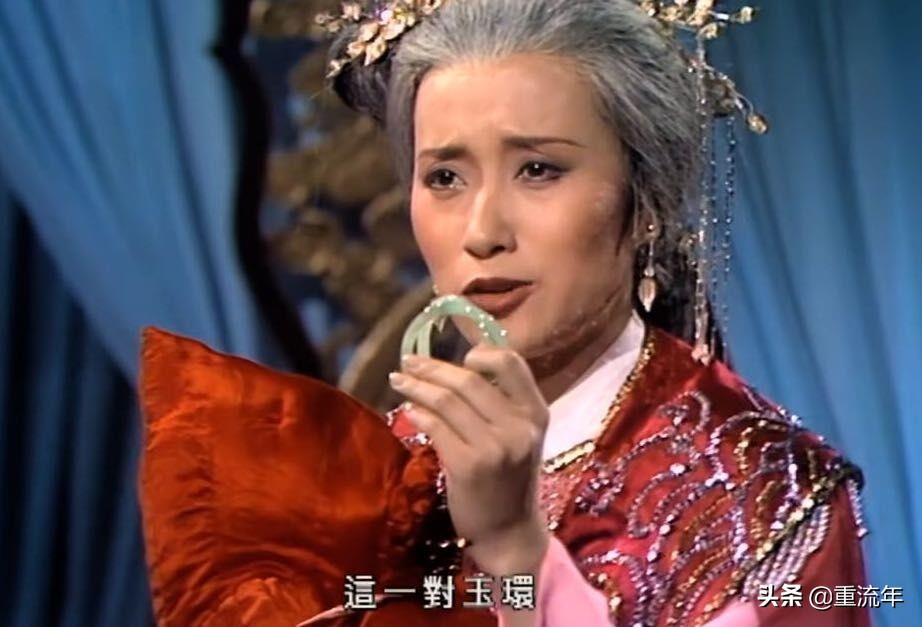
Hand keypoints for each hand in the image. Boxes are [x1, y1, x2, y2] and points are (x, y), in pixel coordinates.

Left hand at [388, 344, 550, 575]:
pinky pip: (435, 427)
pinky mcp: (468, 466)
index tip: (459, 357)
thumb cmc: (510, 478)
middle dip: (431, 367)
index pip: (511, 363)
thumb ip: (501, 403)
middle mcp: (518, 427)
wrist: (509, 530)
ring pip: (446, 401)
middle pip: (467, 380)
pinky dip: (417, 413)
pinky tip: (408, 410)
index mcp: (535, 413)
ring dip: (416, 386)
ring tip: (398, 380)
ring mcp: (494, 447)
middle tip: (408, 362)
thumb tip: (456, 366)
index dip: (482, 352)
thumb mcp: (520, 436)